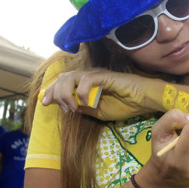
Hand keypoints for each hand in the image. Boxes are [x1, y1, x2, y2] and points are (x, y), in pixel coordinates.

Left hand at [42, 68, 160, 119]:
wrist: (143, 101)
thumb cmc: (125, 105)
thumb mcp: (98, 112)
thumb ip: (84, 109)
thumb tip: (69, 108)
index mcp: (85, 84)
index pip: (63, 82)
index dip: (51, 91)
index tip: (45, 103)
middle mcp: (88, 76)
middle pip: (62, 77)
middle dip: (54, 91)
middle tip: (56, 106)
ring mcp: (96, 74)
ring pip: (71, 77)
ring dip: (66, 93)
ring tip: (72, 107)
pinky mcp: (104, 75)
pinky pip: (86, 80)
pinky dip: (81, 92)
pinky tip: (84, 102)